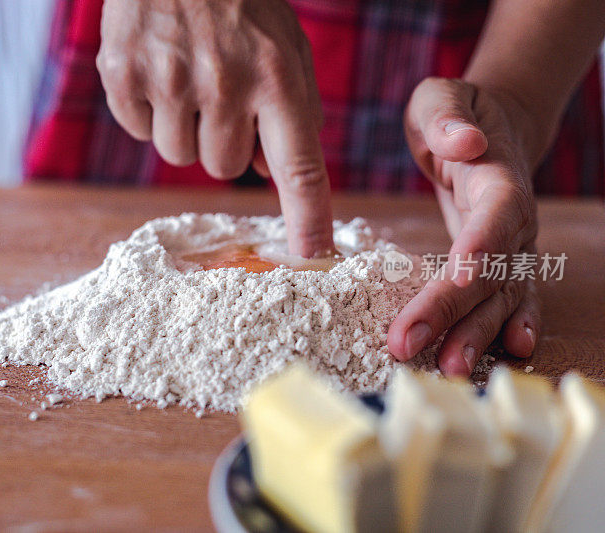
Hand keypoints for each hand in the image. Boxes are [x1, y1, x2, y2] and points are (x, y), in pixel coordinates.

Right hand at [96, 0, 333, 256]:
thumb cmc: (238, 3)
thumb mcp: (284, 44)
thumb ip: (292, 109)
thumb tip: (270, 172)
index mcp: (275, 77)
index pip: (298, 165)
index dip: (307, 215)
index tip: (312, 254)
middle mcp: (223, 83)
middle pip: (223, 167)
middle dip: (223, 142)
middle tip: (218, 94)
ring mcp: (168, 80)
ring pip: (179, 155)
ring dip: (185, 128)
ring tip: (186, 76)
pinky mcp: (123, 76)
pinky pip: (138, 131)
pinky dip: (147, 111)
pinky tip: (157, 70)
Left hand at [388, 78, 540, 375]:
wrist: (489, 128)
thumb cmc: (454, 114)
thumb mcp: (440, 99)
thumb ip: (447, 117)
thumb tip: (464, 141)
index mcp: (499, 178)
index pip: (494, 217)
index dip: (479, 248)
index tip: (457, 277)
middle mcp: (514, 219)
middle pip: (490, 271)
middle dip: (452, 311)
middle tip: (410, 345)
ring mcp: (513, 245)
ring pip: (501, 296)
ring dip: (476, 334)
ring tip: (449, 367)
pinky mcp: (500, 262)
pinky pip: (510, 299)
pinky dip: (508, 326)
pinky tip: (508, 353)